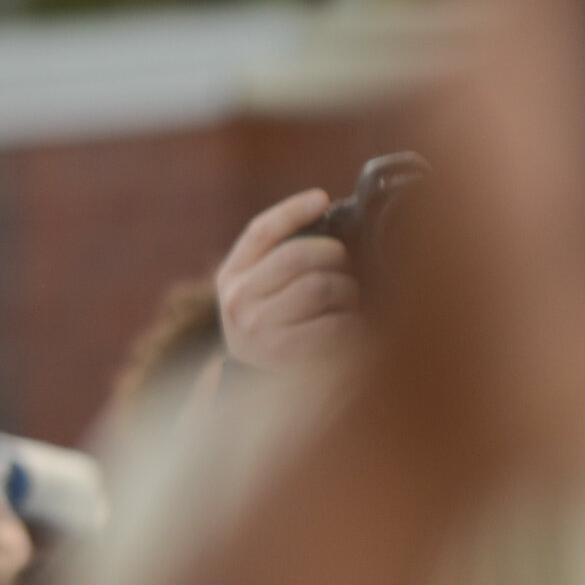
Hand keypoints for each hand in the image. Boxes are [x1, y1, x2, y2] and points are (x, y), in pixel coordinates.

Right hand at [216, 191, 361, 371]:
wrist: (257, 385)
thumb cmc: (271, 325)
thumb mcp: (258, 289)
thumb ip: (278, 256)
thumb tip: (324, 212)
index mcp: (231, 275)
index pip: (261, 231)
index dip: (292, 210)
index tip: (321, 199)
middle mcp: (238, 299)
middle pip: (297, 256)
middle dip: (333, 254)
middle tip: (344, 265)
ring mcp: (257, 327)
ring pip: (319, 287)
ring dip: (346, 289)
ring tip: (348, 298)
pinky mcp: (284, 355)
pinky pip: (334, 324)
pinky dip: (353, 322)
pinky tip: (352, 326)